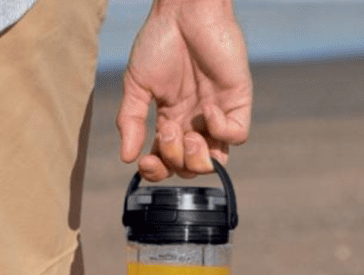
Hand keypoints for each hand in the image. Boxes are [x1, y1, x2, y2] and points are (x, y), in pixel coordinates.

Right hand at [117, 0, 252, 179]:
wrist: (183, 11)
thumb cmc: (158, 42)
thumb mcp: (136, 86)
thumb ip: (130, 121)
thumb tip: (125, 158)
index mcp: (170, 120)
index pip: (166, 162)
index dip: (156, 170)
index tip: (144, 161)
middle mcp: (194, 122)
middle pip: (190, 166)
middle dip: (176, 162)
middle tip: (168, 133)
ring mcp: (217, 113)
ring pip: (216, 159)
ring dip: (198, 158)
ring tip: (187, 134)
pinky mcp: (238, 100)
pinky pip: (237, 134)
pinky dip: (221, 131)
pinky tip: (207, 108)